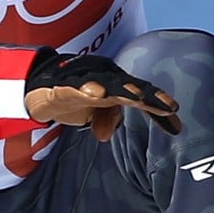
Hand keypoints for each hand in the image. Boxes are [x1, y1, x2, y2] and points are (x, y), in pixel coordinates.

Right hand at [24, 50, 182, 140]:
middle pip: (130, 85)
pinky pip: (76, 86)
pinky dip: (86, 89)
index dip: (158, 104)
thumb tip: (107, 135)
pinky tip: (97, 94)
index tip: (176, 117)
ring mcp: (84, 79)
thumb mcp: (95, 110)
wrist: (37, 86)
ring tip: (137, 98)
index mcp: (115, 83)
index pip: (142, 93)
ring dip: (123, 89)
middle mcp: (103, 77)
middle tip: (167, 106)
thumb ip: (108, 119)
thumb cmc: (74, 95)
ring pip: (106, 82)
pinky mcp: (63, 85)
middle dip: (149, 95)